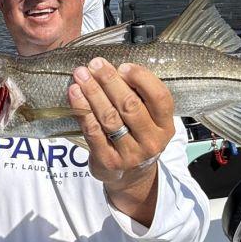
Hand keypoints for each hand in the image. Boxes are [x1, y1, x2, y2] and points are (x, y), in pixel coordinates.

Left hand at [67, 58, 174, 224]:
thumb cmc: (137, 136)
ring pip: (109, 117)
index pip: (159, 97)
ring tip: (81, 76)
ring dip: (93, 93)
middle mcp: (152, 141)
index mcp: (165, 125)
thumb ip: (138, 97)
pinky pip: (93, 131)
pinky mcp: (109, 161)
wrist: (130, 176)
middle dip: (110, 81)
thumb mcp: (149, 120)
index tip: (123, 66)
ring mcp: (130, 154)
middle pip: (130, 105)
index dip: (141, 78)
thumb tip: (113, 68)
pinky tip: (75, 94)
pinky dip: (83, 110)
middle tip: (95, 65)